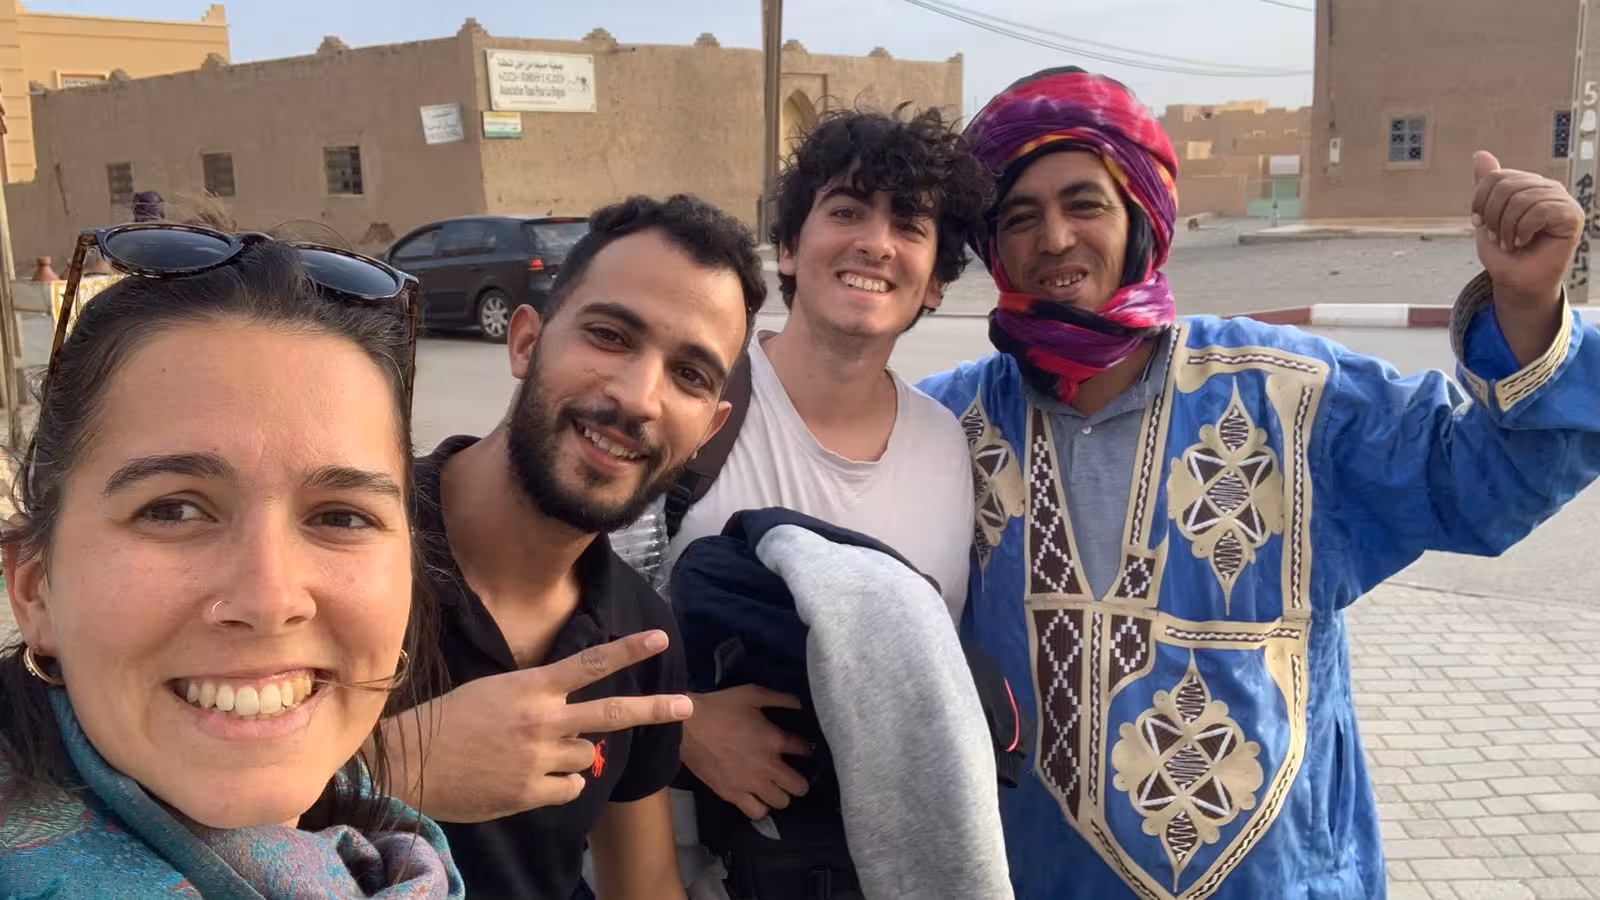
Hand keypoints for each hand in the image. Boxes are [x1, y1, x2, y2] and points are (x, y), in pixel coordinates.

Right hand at [387, 630, 693, 822]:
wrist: (412, 762)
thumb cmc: (450, 720)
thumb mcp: (496, 690)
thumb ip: (540, 697)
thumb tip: (577, 716)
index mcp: (532, 687)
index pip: (590, 663)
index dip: (628, 650)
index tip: (660, 639)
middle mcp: (543, 719)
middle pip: (612, 712)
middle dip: (655, 708)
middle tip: (687, 705)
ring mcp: (540, 757)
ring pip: (588, 755)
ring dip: (574, 755)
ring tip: (533, 754)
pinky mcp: (532, 791)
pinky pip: (570, 788)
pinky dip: (559, 785)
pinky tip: (529, 779)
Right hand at [680, 685, 811, 819]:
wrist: (686, 726)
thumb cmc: (719, 707)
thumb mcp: (752, 694)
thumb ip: (780, 698)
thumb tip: (801, 704)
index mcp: (774, 740)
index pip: (804, 750)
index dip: (806, 749)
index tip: (802, 749)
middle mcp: (767, 766)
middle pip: (799, 786)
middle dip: (800, 781)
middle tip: (792, 776)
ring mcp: (750, 783)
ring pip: (781, 802)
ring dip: (782, 795)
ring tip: (776, 788)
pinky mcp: (732, 795)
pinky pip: (757, 813)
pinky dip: (761, 808)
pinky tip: (758, 800)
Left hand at [1471, 150, 1584, 309]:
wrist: (1518, 282)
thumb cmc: (1505, 253)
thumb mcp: (1487, 216)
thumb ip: (1486, 186)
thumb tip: (1480, 153)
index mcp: (1526, 185)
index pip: (1495, 176)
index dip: (1480, 201)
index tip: (1479, 223)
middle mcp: (1545, 188)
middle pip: (1506, 186)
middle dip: (1493, 217)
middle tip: (1497, 237)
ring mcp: (1560, 199)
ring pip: (1522, 198)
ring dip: (1507, 227)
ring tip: (1510, 242)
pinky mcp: (1571, 215)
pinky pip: (1540, 210)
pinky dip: (1523, 229)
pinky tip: (1522, 241)